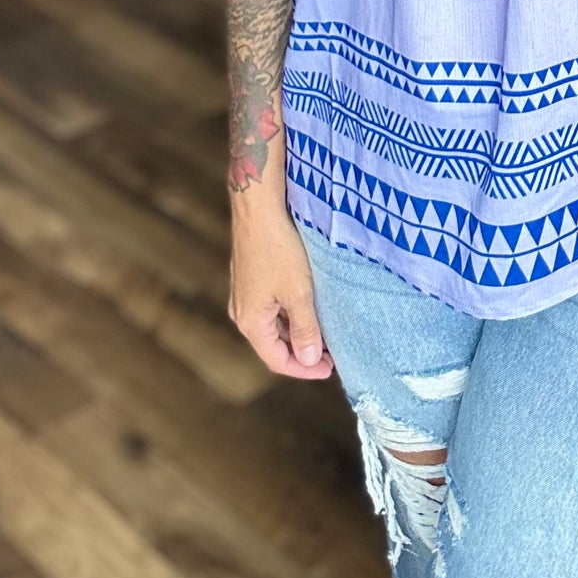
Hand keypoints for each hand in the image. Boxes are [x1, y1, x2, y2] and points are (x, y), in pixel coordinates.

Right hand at [228, 204, 335, 379]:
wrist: (259, 207)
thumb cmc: (279, 248)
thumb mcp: (299, 292)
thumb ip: (305, 328)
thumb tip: (310, 360)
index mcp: (250, 322)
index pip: (278, 360)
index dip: (305, 369)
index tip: (332, 368)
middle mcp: (242, 312)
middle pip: (275, 344)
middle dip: (304, 351)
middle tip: (334, 351)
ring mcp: (245, 295)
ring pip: (275, 325)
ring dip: (299, 332)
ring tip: (328, 331)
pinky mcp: (251, 279)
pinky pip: (272, 307)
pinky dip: (292, 314)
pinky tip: (312, 307)